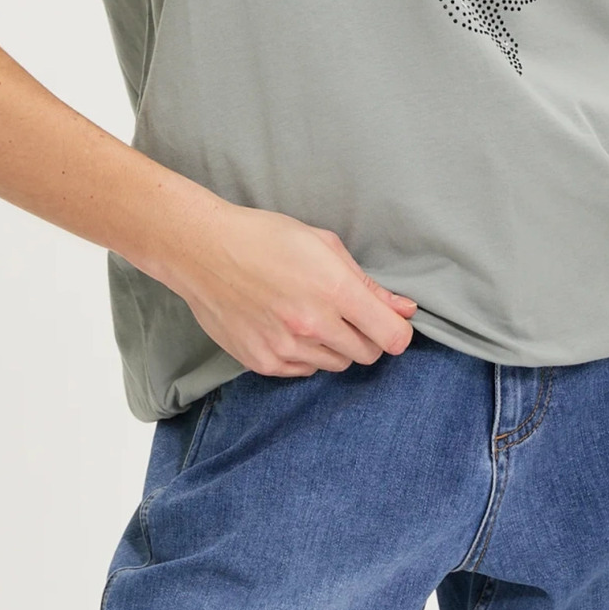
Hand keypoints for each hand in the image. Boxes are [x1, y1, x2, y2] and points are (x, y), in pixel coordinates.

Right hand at [168, 201, 417, 376]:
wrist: (203, 251)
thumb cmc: (265, 238)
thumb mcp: (323, 245)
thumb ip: (368, 284)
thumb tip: (404, 310)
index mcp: (334, 290)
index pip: (392, 336)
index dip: (397, 331)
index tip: (389, 323)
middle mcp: (312, 325)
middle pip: (367, 354)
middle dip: (366, 336)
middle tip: (344, 313)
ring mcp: (286, 348)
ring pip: (336, 365)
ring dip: (334, 346)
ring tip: (309, 314)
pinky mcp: (264, 363)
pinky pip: (305, 371)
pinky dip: (306, 356)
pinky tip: (288, 327)